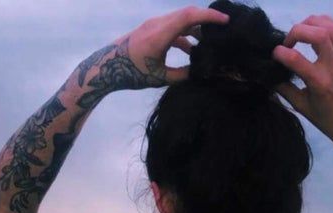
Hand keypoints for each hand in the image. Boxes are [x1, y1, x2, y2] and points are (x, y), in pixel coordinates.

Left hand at [115, 5, 229, 87]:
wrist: (107, 67)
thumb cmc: (132, 74)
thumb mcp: (160, 77)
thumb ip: (182, 74)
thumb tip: (200, 73)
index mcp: (160, 34)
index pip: (189, 16)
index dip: (208, 16)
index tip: (225, 20)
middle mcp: (158, 24)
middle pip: (187, 14)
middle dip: (206, 20)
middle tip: (223, 29)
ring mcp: (154, 25)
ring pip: (180, 20)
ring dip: (196, 29)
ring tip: (209, 44)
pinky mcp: (151, 30)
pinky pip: (172, 27)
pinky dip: (185, 35)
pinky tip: (192, 50)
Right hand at [272, 15, 332, 143]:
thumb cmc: (324, 118)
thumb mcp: (300, 106)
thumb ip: (283, 88)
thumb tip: (268, 75)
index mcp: (319, 84)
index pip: (297, 59)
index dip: (280, 53)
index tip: (274, 56)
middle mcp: (332, 68)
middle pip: (318, 35)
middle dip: (297, 31)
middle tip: (288, 43)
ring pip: (330, 27)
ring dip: (310, 23)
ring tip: (299, 34)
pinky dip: (322, 23)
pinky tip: (311, 31)